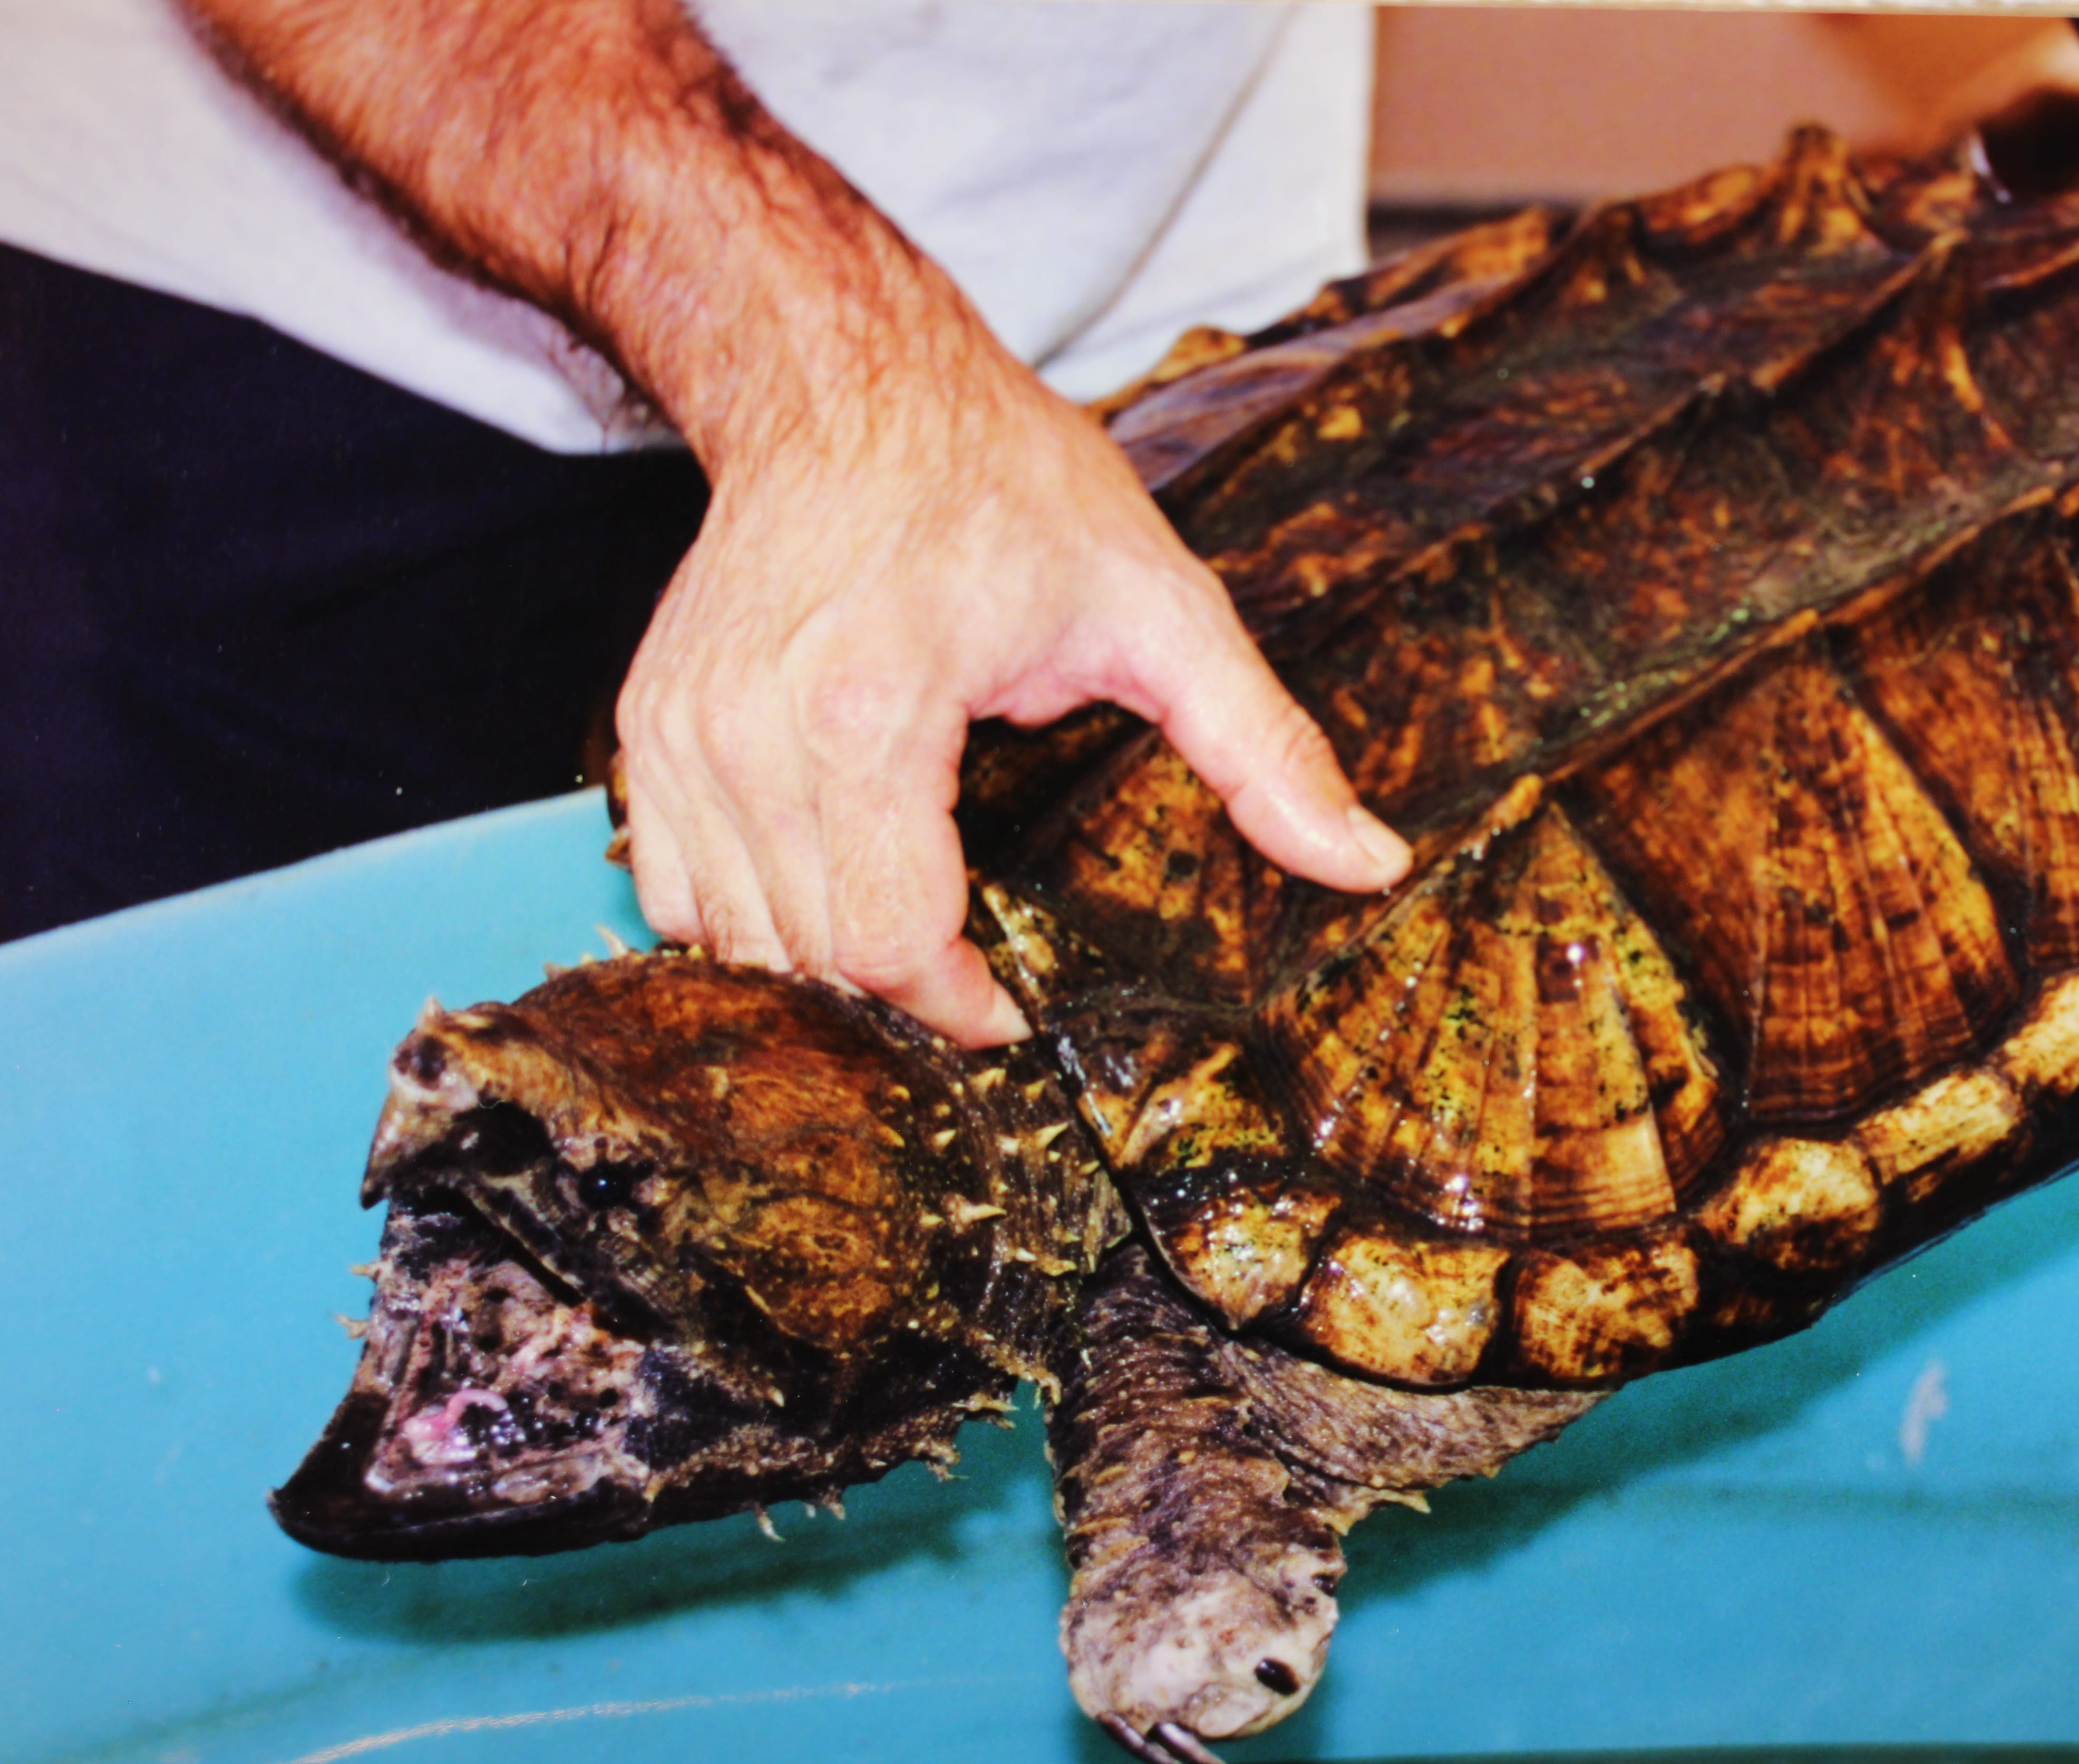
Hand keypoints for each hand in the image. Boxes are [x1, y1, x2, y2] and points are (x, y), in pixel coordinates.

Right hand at [618, 318, 1412, 1047]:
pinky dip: (746, 917)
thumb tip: (1368, 861)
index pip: (890, 940)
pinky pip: (677, 888)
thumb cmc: (1000, 479)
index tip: (1010, 1008)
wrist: (846, 380)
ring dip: (820, 967)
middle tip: (972, 984)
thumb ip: (1262, 747)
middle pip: (812, 956)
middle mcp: (752, 735)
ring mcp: (682, 733)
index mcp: (874, 713)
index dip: (957, 1007)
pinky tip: (822, 885)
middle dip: (898, 998)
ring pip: (732, 939)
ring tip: (904, 939)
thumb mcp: (1161, 605)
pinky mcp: (651, 726)